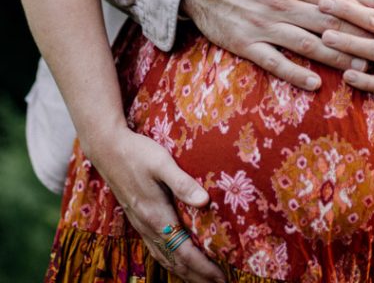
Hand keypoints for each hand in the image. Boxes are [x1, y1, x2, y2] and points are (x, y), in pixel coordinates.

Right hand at [88, 126, 224, 282]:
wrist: (107, 149)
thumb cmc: (137, 152)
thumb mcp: (162, 162)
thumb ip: (182, 182)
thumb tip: (204, 201)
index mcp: (156, 216)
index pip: (184, 251)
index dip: (203, 267)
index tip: (221, 277)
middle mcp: (148, 226)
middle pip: (175, 262)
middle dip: (197, 276)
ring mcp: (141, 224)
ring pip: (164, 258)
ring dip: (184, 272)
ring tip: (201, 280)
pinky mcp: (138, 218)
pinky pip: (156, 250)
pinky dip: (169, 262)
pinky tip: (176, 262)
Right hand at [183, 0, 367, 89]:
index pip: (337, 0)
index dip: (364, 12)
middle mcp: (282, 4)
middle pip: (328, 25)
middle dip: (359, 39)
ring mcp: (264, 26)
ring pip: (308, 45)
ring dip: (336, 58)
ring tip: (362, 69)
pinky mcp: (247, 44)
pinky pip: (275, 62)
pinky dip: (295, 74)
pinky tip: (315, 84)